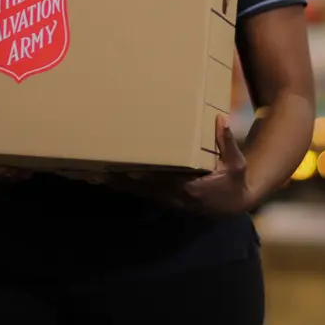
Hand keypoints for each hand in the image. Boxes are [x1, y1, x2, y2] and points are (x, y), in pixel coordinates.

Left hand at [105, 116, 257, 216]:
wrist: (233, 205)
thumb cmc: (234, 181)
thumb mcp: (236, 164)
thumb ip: (227, 143)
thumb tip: (220, 120)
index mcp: (189, 187)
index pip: (160, 181)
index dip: (141, 176)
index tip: (124, 167)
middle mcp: (173, 195)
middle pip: (139, 188)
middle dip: (117, 180)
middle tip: (92, 171)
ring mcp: (166, 199)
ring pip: (135, 192)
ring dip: (114, 184)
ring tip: (89, 175)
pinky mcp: (163, 198)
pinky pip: (139, 193)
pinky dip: (122, 186)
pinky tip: (105, 180)